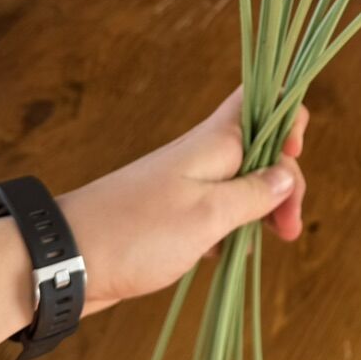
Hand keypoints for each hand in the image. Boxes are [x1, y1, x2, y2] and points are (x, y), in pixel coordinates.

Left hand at [60, 88, 308, 313]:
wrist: (65, 259)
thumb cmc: (138, 232)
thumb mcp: (208, 216)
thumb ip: (254, 193)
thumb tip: (288, 174)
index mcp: (215, 141)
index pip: (261, 100)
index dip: (287, 118)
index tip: (295, 156)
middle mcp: (205, 153)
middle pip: (262, 147)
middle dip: (286, 181)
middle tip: (290, 229)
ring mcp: (190, 181)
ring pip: (244, 179)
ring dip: (265, 206)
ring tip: (275, 241)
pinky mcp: (176, 210)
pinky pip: (221, 206)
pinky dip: (236, 225)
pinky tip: (234, 252)